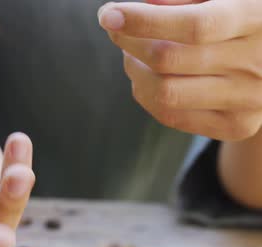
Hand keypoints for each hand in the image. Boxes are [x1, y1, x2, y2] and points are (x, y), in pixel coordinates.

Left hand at [99, 0, 261, 140]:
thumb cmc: (241, 19)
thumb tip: (139, 7)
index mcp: (256, 19)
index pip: (195, 25)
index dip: (146, 20)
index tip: (108, 14)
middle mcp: (256, 64)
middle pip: (169, 60)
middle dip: (128, 41)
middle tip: (116, 28)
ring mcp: (248, 100)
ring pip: (164, 93)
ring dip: (133, 69)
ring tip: (133, 51)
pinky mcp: (236, 125)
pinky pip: (170, 115)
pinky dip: (145, 93)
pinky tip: (145, 75)